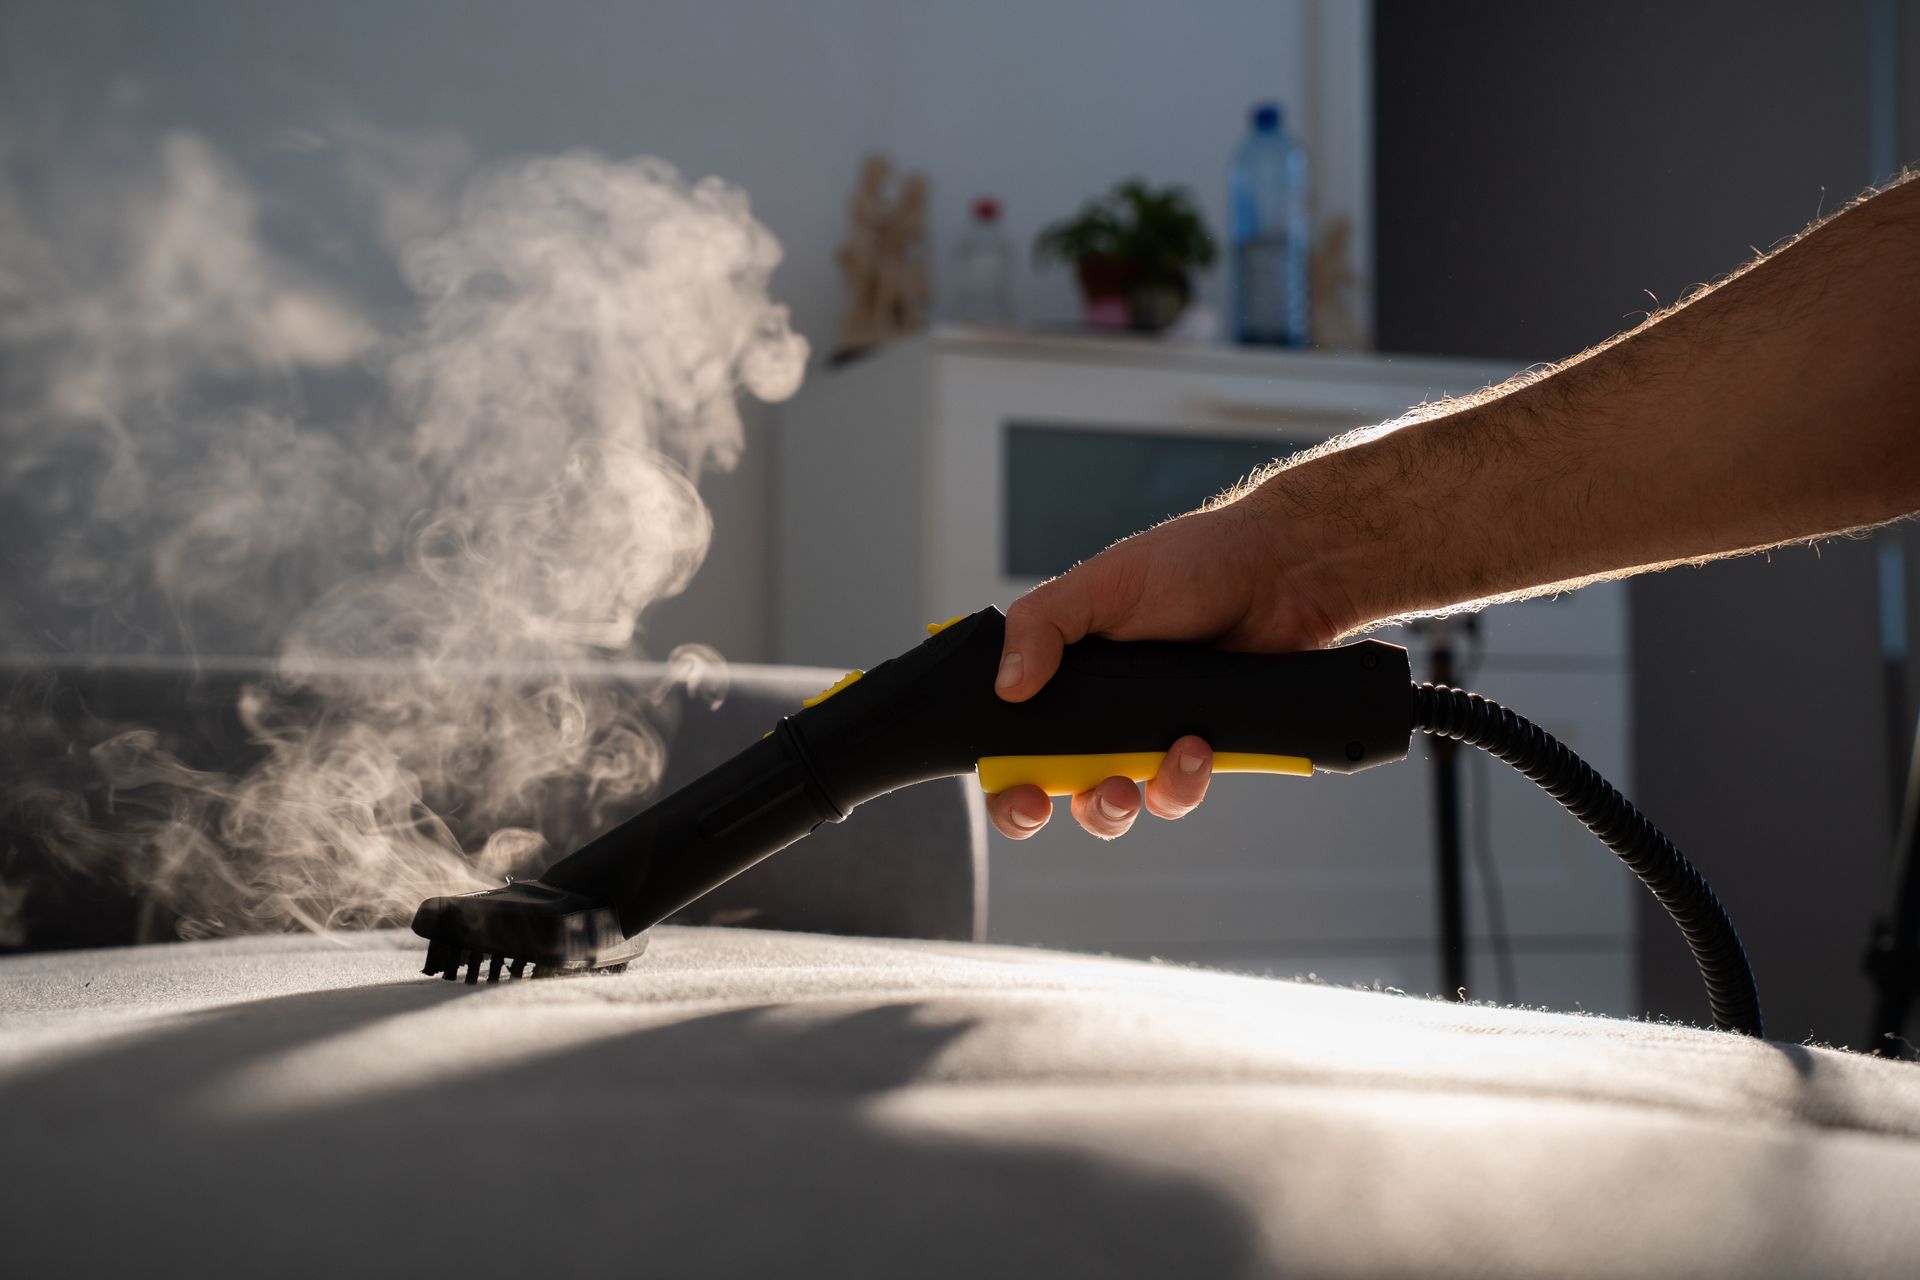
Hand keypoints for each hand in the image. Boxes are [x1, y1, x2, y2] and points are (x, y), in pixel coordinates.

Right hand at [984, 493, 1356, 839]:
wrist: (1280, 574)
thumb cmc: (1190, 564)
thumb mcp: (1101, 583)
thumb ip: (1042, 624)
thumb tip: (1006, 686)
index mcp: (1060, 673)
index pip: (1009, 739)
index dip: (1003, 779)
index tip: (1020, 792)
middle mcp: (1093, 714)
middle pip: (1048, 790)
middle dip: (1044, 811)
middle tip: (1064, 798)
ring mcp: (1143, 738)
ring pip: (1111, 806)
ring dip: (1116, 806)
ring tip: (1136, 780)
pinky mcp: (1192, 753)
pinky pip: (1173, 796)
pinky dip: (1180, 784)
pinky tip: (1195, 748)